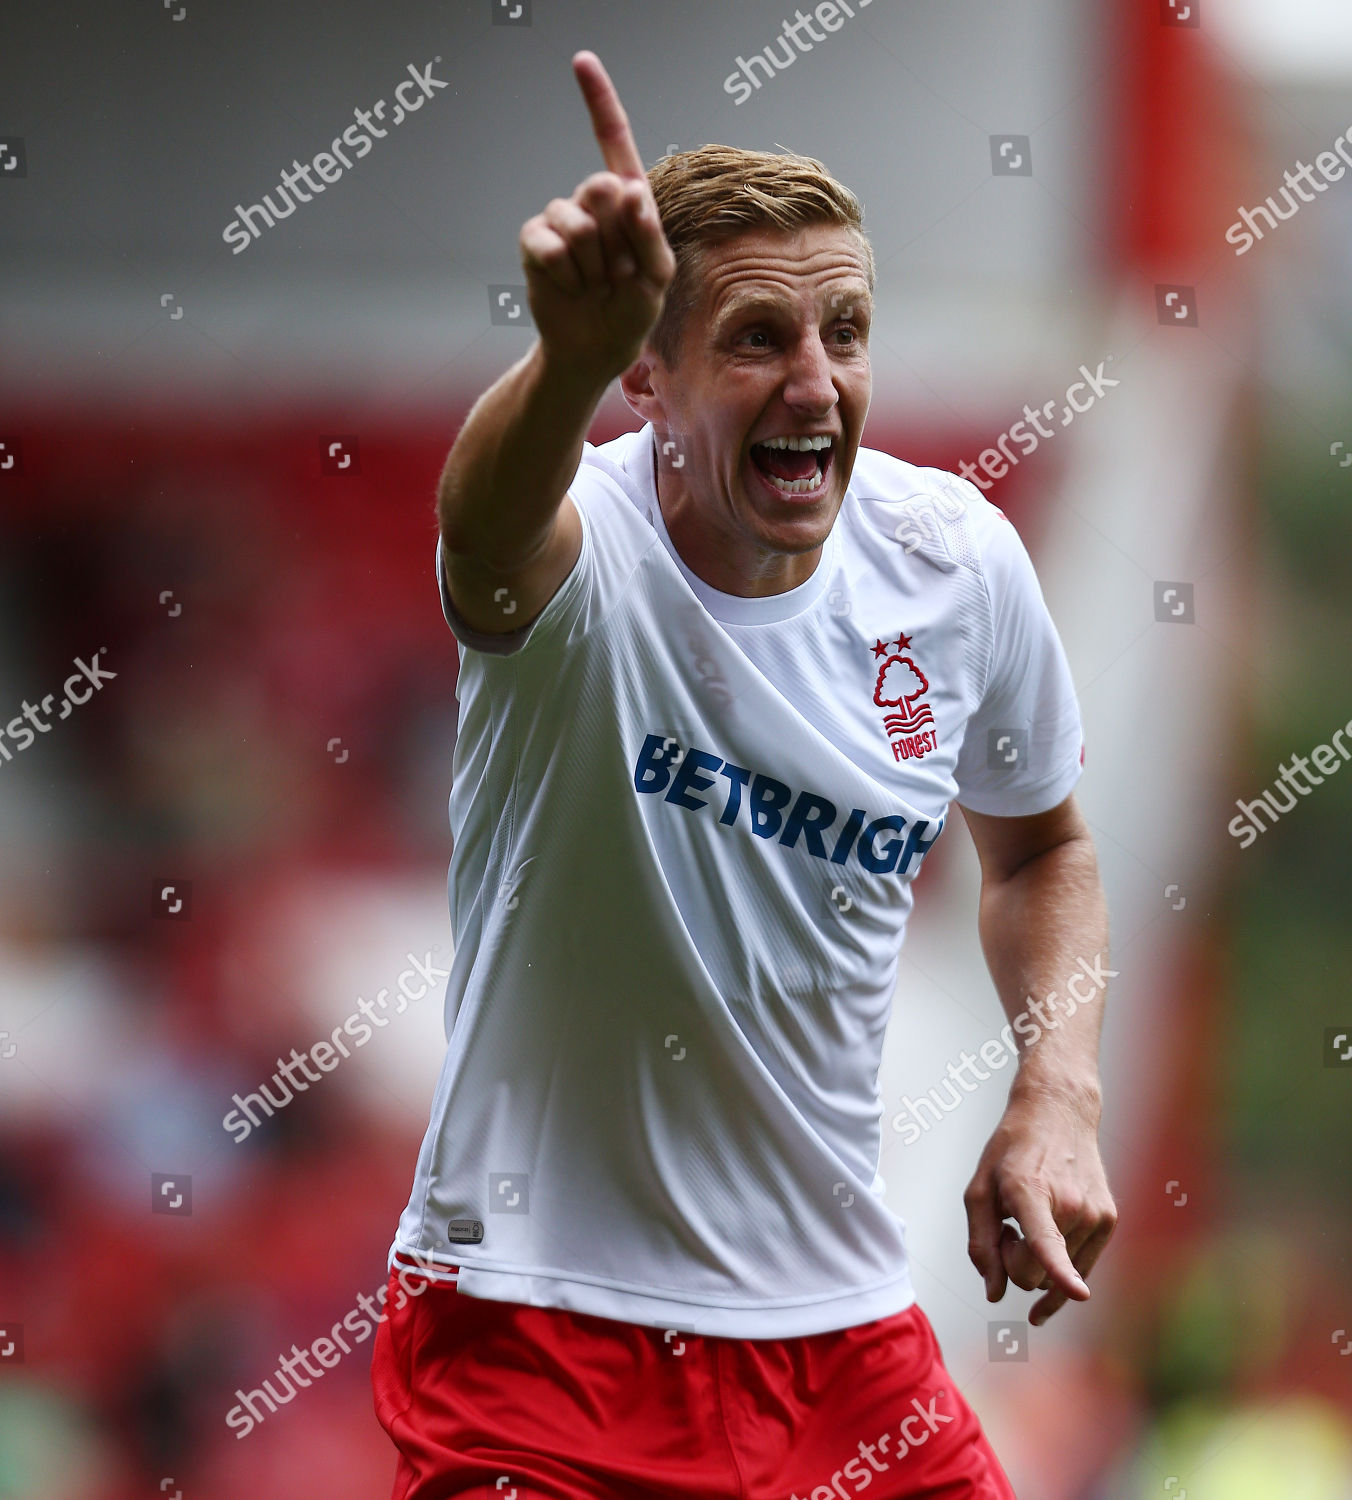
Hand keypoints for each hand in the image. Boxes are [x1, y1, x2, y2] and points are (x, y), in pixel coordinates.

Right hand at [519, 51, 675, 387]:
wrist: (592, 349)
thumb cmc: (632, 312)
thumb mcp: (658, 278)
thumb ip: (650, 235)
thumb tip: (631, 191)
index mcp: (627, 202)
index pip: (614, 143)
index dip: (598, 101)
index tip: (581, 61)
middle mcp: (592, 202)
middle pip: (601, 188)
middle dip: (616, 239)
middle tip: (618, 273)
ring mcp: (560, 220)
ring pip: (576, 222)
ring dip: (593, 265)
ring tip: (595, 286)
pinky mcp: (535, 243)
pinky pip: (548, 243)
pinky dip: (565, 272)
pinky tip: (570, 287)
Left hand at [962, 1082, 1116, 1325]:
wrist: (1059, 1113)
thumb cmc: (1011, 1152)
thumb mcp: (979, 1189)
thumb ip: (980, 1243)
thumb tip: (995, 1294)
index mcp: (1030, 1192)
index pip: (1045, 1240)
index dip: (1059, 1269)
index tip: (1078, 1293)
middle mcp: (1069, 1205)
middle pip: (1034, 1277)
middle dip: (1013, 1263)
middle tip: (1007, 1226)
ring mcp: (1094, 1214)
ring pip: (1057, 1278)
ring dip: (1038, 1259)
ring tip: (1032, 1216)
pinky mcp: (1109, 1221)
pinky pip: (1080, 1268)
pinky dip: (1060, 1265)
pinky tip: (1048, 1241)